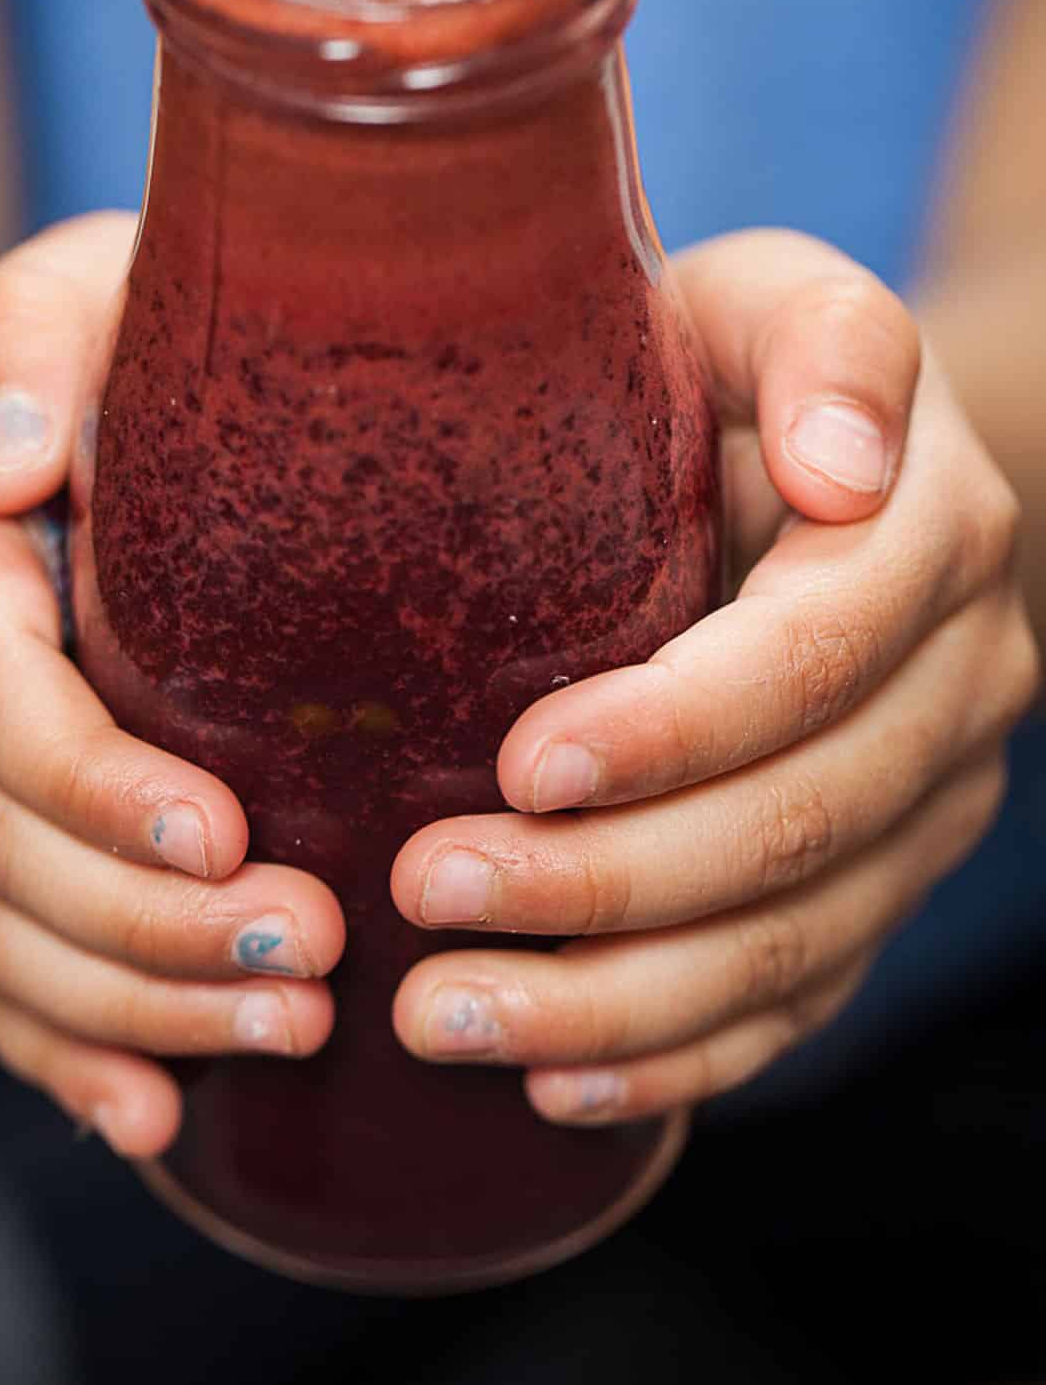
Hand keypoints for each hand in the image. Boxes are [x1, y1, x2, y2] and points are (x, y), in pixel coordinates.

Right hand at [0, 214, 344, 1156]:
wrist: (135, 400)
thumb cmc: (140, 334)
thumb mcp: (92, 291)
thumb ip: (29, 344)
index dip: (87, 778)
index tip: (227, 832)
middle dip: (141, 914)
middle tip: (312, 950)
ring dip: (131, 998)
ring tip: (289, 1024)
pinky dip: (67, 1047)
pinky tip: (155, 1109)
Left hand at [389, 230, 1041, 1123]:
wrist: (813, 454)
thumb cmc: (742, 368)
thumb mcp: (774, 303)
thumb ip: (826, 345)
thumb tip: (848, 466)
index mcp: (933, 537)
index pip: (812, 658)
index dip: (676, 727)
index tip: (518, 762)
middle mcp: (960, 683)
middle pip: (801, 823)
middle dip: (608, 881)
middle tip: (425, 896)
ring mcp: (927, 799)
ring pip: (797, 940)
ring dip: (617, 999)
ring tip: (443, 1016)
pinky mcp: (879, 876)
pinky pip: (802, 998)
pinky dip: (680, 1054)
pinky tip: (552, 1082)